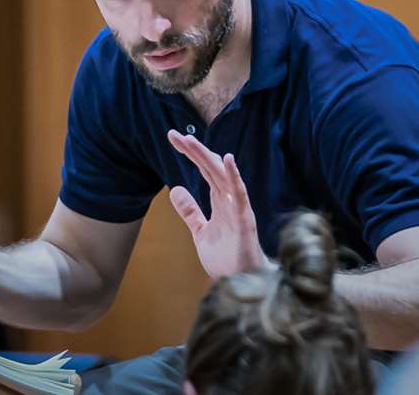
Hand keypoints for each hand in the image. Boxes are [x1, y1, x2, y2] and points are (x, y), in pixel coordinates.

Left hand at [167, 129, 266, 278]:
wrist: (242, 284)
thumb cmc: (227, 258)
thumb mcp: (200, 232)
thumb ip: (190, 211)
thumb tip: (174, 189)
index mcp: (219, 200)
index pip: (203, 169)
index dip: (189, 153)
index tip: (173, 138)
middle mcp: (229, 198)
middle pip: (210, 167)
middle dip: (193, 150)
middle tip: (174, 135)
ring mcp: (238, 207)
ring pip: (222, 175)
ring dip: (207, 157)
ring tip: (191, 142)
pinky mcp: (245, 218)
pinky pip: (240, 194)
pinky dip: (234, 176)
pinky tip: (227, 159)